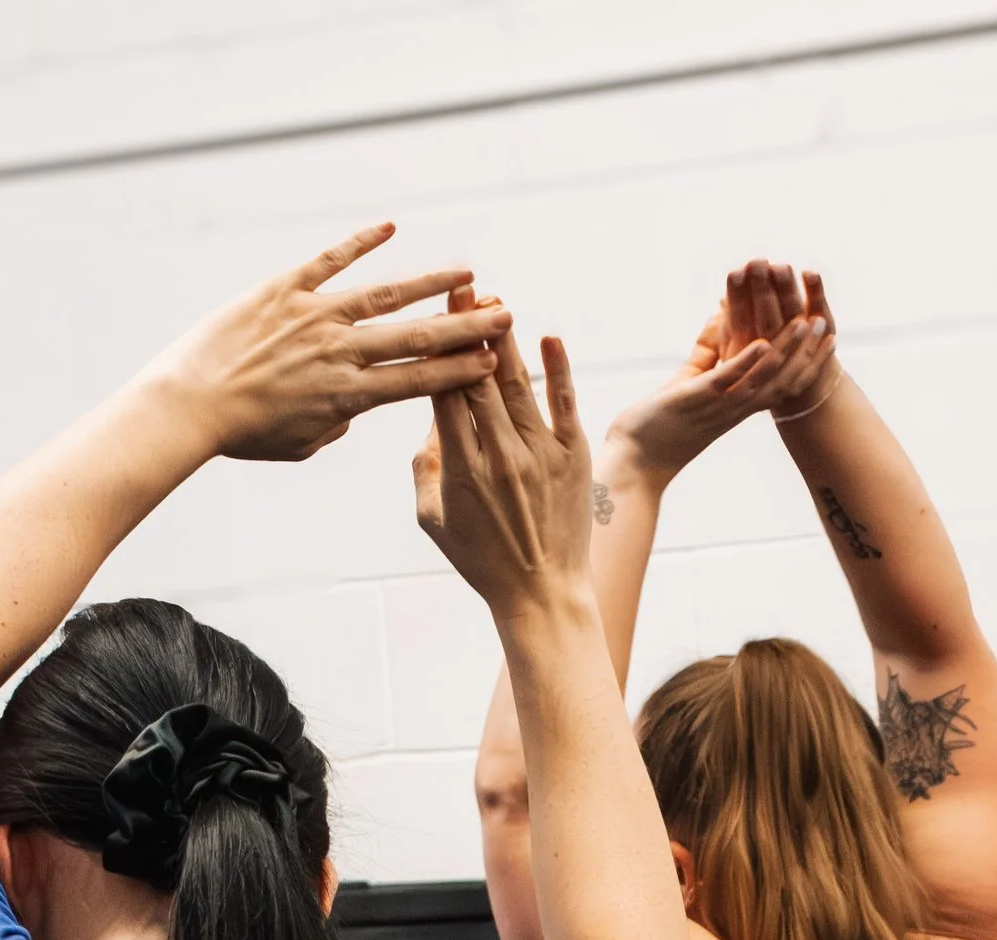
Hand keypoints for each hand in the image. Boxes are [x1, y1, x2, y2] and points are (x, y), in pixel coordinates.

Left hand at [155, 221, 508, 465]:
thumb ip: (335, 425)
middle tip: (503, 314)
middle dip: (464, 326)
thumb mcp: (299, 445)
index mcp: (346, 397)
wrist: (190, 403)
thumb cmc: (243, 434)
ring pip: (384, 295)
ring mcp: (313, 316)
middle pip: (415, 337)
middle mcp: (339, 352)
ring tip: (465, 273)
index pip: (417, 382)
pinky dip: (361, 242)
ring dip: (429, 283)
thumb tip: (351, 411)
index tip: (493, 363)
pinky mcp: (284, 289)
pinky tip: (391, 228)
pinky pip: (330, 260)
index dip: (458, 372)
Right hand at [413, 326, 594, 622]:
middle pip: (479, 381)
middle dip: (470, 331)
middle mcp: (500, 457)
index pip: (446, 395)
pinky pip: (565, 405)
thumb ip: (423, 466)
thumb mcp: (433, 519)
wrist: (541, 594)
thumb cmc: (481, 559)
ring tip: (497, 301)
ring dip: (506, 340)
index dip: (440, 351)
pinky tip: (549, 338)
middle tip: (464, 288)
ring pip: (518, 385)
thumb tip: (427, 416)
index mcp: (461, 469)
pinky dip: (558, 371)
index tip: (434, 316)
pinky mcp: (573, 459)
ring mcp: (540, 456)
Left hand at [606, 262, 840, 490]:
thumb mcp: (690, 389)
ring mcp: (716, 407)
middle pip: (781, 381)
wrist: (632, 463)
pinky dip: (745, 362)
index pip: (780, 385)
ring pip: (761, 379)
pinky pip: (726, 381)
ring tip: (804, 322)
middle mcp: (733, 411)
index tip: (827, 341)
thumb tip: (717, 334)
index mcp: (735, 409)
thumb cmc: (658, 430)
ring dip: (785, 350)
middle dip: (805, 352)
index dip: (805, 363)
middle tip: (826, 323)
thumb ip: (708, 364)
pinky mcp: (694, 401)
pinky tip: (761, 342)